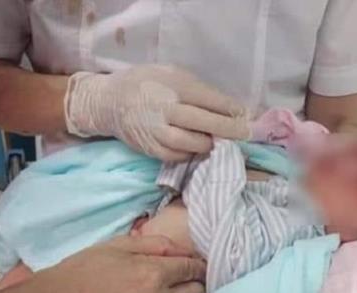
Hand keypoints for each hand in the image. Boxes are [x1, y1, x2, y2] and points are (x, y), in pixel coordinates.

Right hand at [32, 235, 206, 292]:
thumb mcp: (119, 245)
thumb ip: (155, 244)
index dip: (199, 264)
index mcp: (153, 274)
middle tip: (190, 276)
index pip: (193, 270)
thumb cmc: (86, 269)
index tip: (197, 262)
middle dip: (199, 283)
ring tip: (176, 290)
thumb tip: (181, 250)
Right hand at [64, 65, 250, 160]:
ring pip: (192, 143)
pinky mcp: (150, 148)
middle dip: (229, 130)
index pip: (208, 99)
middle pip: (204, 123)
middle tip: (246, 134)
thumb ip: (197, 89)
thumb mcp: (171, 74)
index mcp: (172, 85)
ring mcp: (156, 131)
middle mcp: (165, 109)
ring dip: (209, 143)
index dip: (230, 109)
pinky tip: (198, 147)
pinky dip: (191, 153)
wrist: (110, 102)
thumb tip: (229, 107)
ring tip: (218, 141)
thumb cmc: (147, 84)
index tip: (245, 115)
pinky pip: (178, 155)